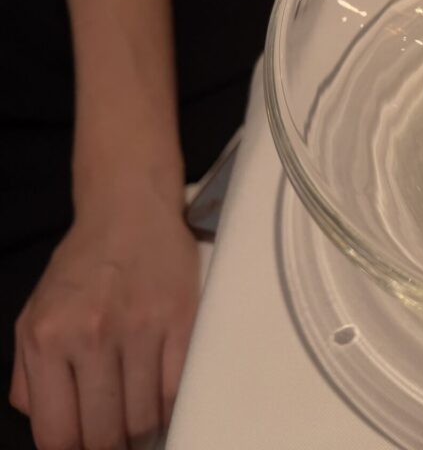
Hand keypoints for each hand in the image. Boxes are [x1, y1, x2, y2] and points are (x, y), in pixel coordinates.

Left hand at [9, 177, 197, 448]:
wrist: (129, 210)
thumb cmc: (82, 265)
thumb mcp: (33, 316)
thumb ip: (28, 378)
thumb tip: (49, 428)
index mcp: (47, 339)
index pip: (58, 433)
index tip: (87, 449)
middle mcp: (91, 335)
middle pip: (106, 432)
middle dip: (111, 447)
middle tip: (116, 440)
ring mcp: (141, 328)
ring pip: (146, 416)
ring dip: (144, 429)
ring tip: (140, 418)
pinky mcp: (181, 319)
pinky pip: (177, 388)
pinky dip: (171, 405)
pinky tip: (162, 397)